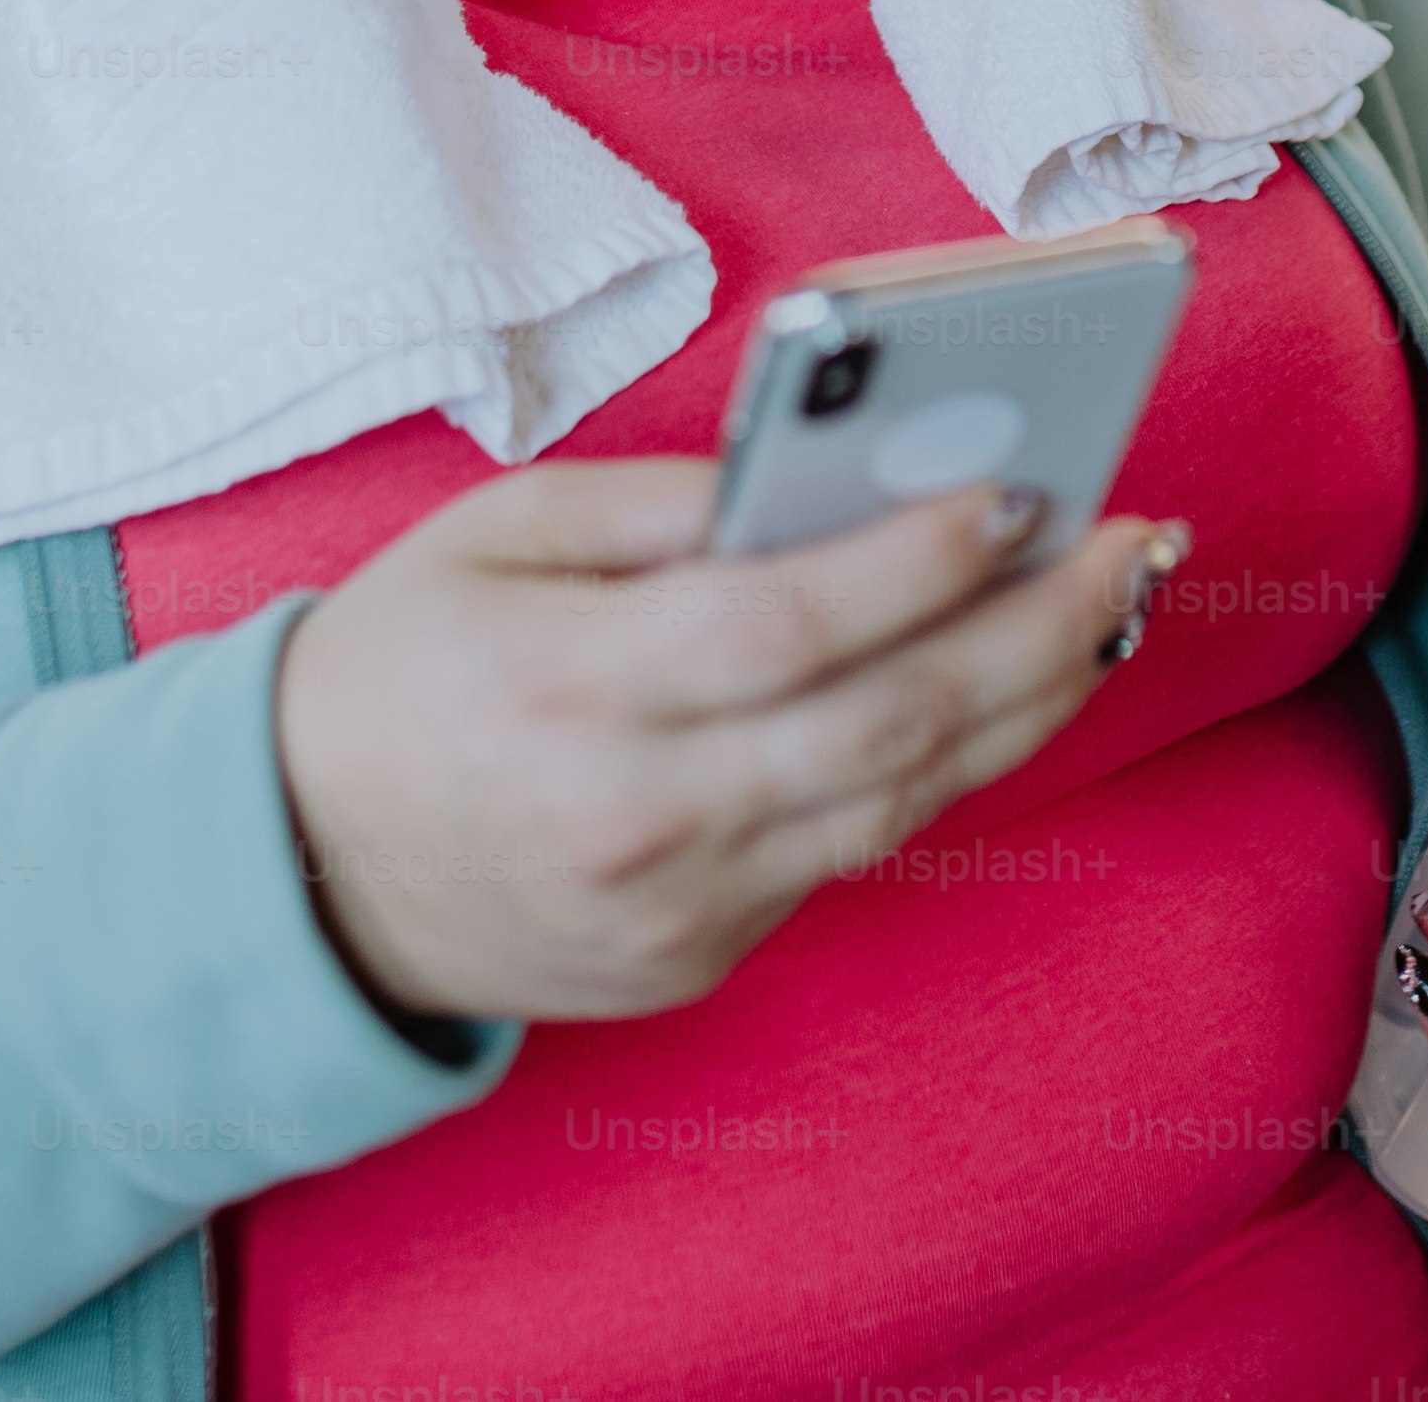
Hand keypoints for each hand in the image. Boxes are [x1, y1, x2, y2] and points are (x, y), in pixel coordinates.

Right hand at [274, 457, 1178, 1026]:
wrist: (296, 871)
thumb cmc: (395, 669)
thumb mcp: (488, 535)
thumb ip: (654, 504)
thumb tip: (820, 470)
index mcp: (567, 690)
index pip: (782, 624)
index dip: (914, 562)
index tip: (1019, 491)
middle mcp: (634, 815)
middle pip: (884, 725)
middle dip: (1034, 630)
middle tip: (1131, 544)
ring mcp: (674, 907)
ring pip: (896, 804)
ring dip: (1023, 704)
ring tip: (1104, 609)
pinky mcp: (695, 958)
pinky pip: (844, 852)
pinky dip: (933, 768)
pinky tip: (995, 692)